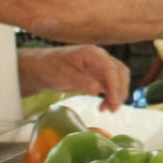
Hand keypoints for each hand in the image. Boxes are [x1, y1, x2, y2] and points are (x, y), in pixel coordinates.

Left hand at [17, 45, 131, 111]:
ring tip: (108, 109)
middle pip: (120, 72)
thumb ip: (80, 81)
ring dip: (117, 94)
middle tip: (113, 109)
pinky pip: (111, 84)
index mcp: (91, 53)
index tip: (113, 103)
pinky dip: (111, 95)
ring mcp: (100, 65)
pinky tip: (103, 106)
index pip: (111, 68)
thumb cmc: (49, 68)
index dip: (115, 86)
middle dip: (120, 91)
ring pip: (118, 78)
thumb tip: (97, 89)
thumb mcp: (62, 76)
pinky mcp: (98, 75)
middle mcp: (99, 57)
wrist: (42, 67)